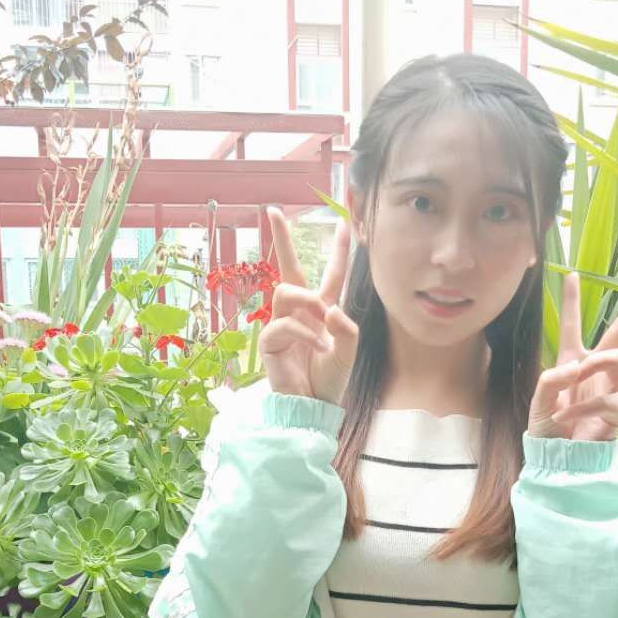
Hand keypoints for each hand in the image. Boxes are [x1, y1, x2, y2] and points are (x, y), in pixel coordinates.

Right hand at [259, 208, 359, 405]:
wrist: (313, 405)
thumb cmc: (330, 378)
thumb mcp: (348, 352)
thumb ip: (346, 329)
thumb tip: (328, 307)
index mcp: (323, 310)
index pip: (332, 274)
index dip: (339, 249)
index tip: (344, 221)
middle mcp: (300, 311)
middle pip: (289, 268)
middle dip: (282, 239)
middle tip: (273, 212)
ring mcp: (282, 323)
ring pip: (287, 291)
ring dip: (308, 304)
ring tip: (322, 327)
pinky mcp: (269, 340)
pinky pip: (284, 324)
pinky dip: (305, 334)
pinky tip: (319, 349)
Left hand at [527, 272, 617, 441]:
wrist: (558, 459)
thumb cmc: (548, 428)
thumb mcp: (539, 398)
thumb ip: (551, 378)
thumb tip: (578, 367)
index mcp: (572, 361)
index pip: (573, 325)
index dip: (572, 300)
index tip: (573, 273)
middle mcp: (594, 369)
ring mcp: (610, 387)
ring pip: (617, 356)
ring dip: (595, 364)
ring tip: (576, 380)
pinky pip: (606, 397)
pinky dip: (582, 407)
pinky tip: (566, 418)